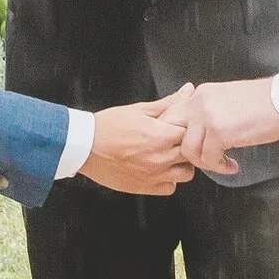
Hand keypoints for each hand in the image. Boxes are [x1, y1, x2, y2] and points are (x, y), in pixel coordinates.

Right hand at [81, 89, 195, 195]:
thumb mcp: (139, 109)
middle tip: (176, 139)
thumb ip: (168, 102)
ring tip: (169, 155)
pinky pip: (170, 188)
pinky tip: (159, 169)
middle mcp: (162, 158)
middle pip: (192, 153)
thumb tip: (187, 90)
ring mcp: (155, 175)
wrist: (85, 147)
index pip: (192, 132)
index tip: (181, 125)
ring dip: (181, 164)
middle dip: (187, 145)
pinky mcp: (146, 188)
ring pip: (186, 174)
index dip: (189, 127)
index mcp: (162, 135)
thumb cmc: (108, 126)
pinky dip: (168, 180)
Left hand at [162, 78, 278, 175]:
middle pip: (170, 131)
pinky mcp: (220, 131)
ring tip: (221, 163)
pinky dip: (220, 167)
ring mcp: (208, 117)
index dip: (174, 135)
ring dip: (204, 162)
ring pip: (188, 150)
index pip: (171, 115)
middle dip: (180, 149)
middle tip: (199, 158)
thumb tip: (199, 132)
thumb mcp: (227, 99)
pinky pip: (208, 158)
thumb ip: (209, 111)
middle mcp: (199, 102)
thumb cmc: (264, 102)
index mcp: (201, 94)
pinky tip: (232, 165)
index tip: (189, 147)